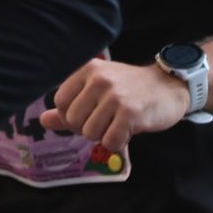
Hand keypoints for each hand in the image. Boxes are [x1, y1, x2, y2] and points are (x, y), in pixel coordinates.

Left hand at [39, 59, 189, 152]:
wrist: (168, 87)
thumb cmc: (129, 89)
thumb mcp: (97, 90)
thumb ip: (70, 106)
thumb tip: (43, 120)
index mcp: (88, 70)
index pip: (60, 102)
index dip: (71, 116)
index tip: (89, 114)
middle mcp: (99, 79)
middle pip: (74, 120)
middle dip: (87, 128)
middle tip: (106, 121)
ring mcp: (115, 95)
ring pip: (90, 133)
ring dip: (104, 135)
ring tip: (118, 123)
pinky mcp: (131, 113)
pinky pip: (110, 142)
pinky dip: (118, 143)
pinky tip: (128, 131)